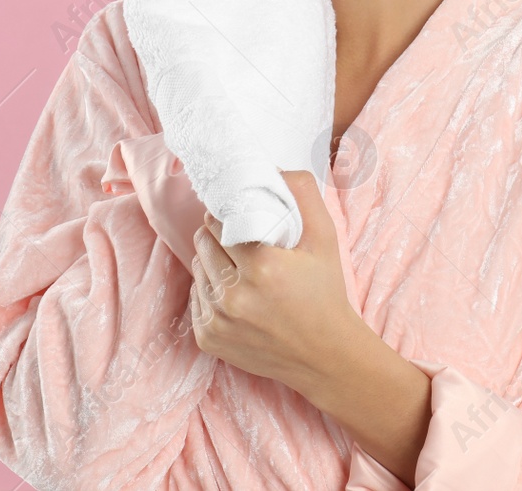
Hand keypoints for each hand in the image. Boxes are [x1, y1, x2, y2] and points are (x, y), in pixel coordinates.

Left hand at [189, 169, 360, 396]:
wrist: (325, 355)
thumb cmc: (325, 292)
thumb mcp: (324, 238)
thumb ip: (302, 193)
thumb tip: (274, 166)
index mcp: (262, 266)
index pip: (220, 221)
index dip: (230, 214)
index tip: (241, 215)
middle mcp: (234, 296)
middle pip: (203, 242)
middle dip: (218, 234)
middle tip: (240, 237)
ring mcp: (218, 321)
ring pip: (197, 269)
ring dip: (213, 261)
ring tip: (240, 265)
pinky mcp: (209, 339)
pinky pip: (196, 298)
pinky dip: (211, 290)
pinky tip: (236, 292)